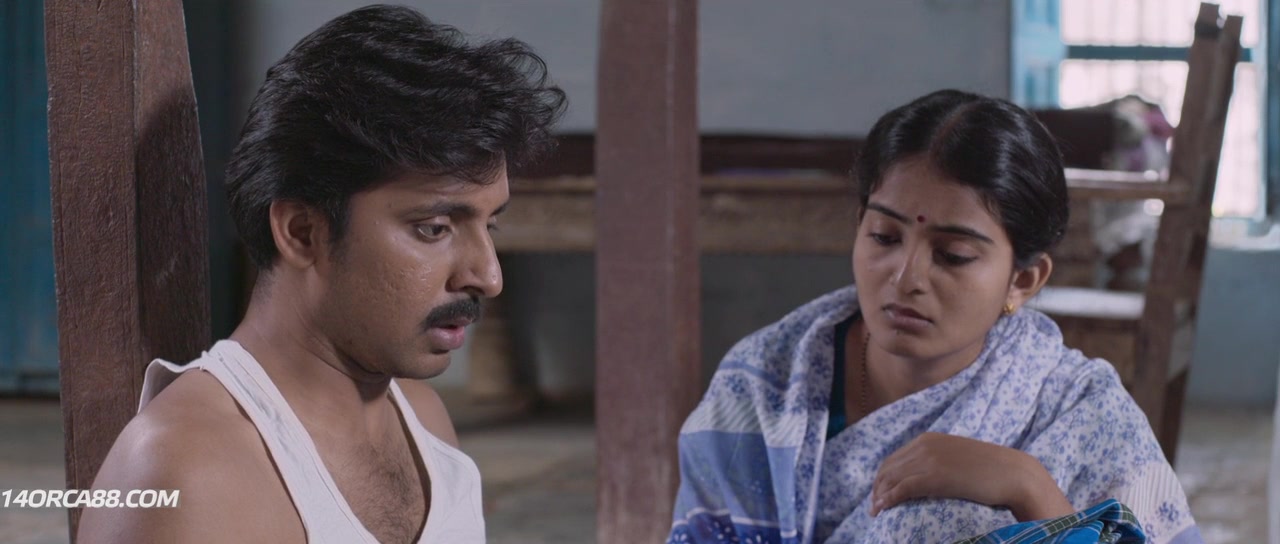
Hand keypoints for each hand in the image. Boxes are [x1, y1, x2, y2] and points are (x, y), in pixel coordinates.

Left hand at [870, 432, 1073, 520]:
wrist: (1015, 474)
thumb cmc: (991, 471)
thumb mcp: (958, 459)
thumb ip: (939, 461)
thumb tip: (926, 478)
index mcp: (929, 439)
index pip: (894, 458)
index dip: (883, 477)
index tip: (880, 493)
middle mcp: (925, 445)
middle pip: (888, 468)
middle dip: (878, 487)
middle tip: (875, 506)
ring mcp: (929, 459)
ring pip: (892, 478)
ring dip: (880, 495)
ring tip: (876, 512)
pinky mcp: (935, 476)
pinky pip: (903, 487)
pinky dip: (889, 498)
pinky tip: (884, 509)